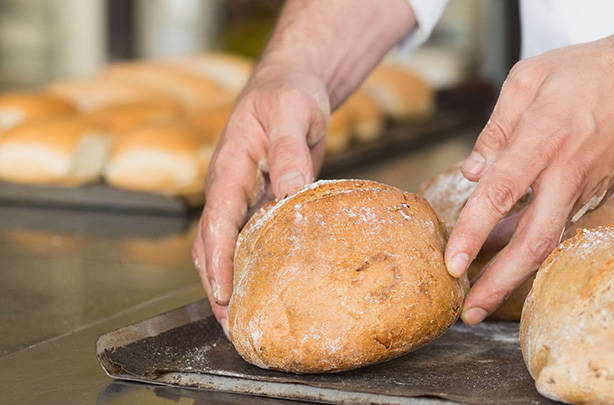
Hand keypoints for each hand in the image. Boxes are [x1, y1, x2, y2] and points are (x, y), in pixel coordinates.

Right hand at [192, 66, 329, 331]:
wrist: (292, 84)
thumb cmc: (289, 93)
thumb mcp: (293, 114)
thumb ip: (290, 152)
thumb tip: (289, 192)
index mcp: (230, 168)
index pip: (216, 222)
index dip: (217, 261)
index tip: (222, 294)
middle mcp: (231, 188)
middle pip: (214, 245)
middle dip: (218, 286)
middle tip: (236, 327)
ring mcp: (245, 197)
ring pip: (231, 247)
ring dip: (235, 281)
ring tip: (248, 321)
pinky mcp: (264, 201)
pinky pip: (255, 239)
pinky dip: (258, 264)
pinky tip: (273, 288)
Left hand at [444, 33, 613, 324]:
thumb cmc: (592, 70)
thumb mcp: (530, 78)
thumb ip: (496, 127)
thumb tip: (472, 173)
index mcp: (547, 136)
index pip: (503, 192)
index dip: (474, 231)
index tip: (452, 262)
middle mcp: (570, 170)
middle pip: (535, 241)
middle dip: (499, 282)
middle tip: (470, 311)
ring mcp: (589, 187)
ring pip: (549, 240)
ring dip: (513, 270)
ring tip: (480, 292)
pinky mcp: (599, 193)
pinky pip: (560, 224)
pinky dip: (531, 241)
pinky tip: (504, 247)